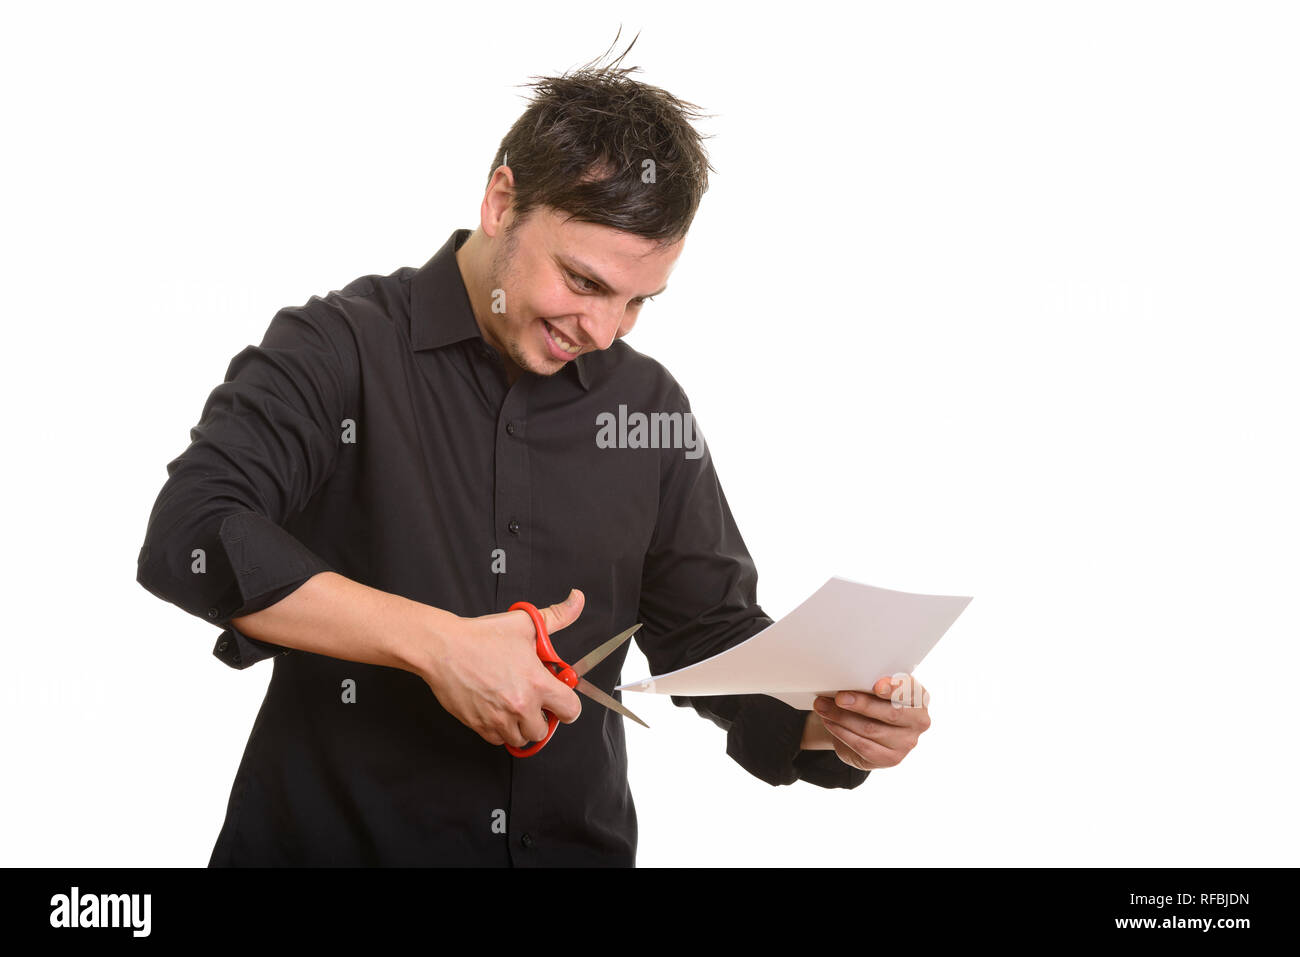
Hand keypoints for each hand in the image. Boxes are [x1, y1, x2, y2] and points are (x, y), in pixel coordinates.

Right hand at [421, 588, 584, 747]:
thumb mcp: (525, 622)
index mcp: (537, 684)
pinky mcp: (479, 726)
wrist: (443, 649)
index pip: (570, 710)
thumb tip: (577, 600)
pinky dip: (500, 730)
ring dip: (520, 726)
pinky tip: (496, 709)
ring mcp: (499, 719)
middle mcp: (521, 706)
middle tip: (532, 699)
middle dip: (541, 717)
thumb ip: (557, 615)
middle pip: (544, 731)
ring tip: (513, 705)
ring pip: (520, 738)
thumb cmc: (481, 637)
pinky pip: (497, 739)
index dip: (567, 704)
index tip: (559, 697)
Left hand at [805, 675, 931, 771]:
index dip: (895, 688)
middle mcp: (919, 721)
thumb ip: (870, 683)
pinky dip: (842, 732)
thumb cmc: (873, 700)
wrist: (867, 728)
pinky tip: (830, 722)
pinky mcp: (890, 759)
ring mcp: (906, 743)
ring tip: (823, 707)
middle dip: (862, 704)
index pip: (911, 691)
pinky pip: (862, 745)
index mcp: (919, 697)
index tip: (877, 685)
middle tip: (839, 697)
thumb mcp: (875, 688)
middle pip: (891, 713)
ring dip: (843, 717)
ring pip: (871, 729)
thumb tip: (846, 680)